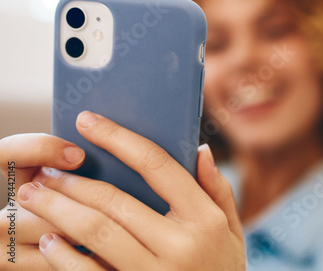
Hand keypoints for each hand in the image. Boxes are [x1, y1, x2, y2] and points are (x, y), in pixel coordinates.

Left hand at [16, 111, 245, 269]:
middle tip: (47, 170)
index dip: (119, 139)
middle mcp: (180, 245)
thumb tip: (200, 149)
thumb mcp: (232, 230)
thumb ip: (218, 189)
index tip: (88, 122)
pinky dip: (63, 257)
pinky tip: (48, 241)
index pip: (157, 165)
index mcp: (204, 218)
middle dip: (74, 182)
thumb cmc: (224, 269)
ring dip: (59, 212)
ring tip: (34, 197)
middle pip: (116, 201)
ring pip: (96, 233)